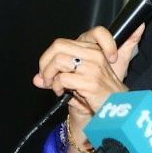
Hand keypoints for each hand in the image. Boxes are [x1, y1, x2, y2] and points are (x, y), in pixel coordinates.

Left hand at [33, 24, 143, 152]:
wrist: (114, 109)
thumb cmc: (98, 94)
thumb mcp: (78, 80)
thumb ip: (57, 76)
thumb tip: (36, 79)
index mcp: (91, 50)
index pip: (61, 43)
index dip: (48, 56)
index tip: (46, 69)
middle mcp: (93, 55)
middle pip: (58, 46)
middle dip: (45, 63)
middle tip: (45, 78)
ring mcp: (93, 67)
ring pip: (58, 60)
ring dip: (50, 75)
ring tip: (55, 86)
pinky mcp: (90, 81)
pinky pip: (63, 78)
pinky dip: (57, 87)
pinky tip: (62, 94)